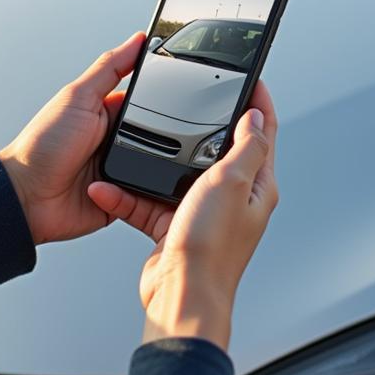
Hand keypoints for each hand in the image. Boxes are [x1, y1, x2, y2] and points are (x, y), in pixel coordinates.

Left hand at [0, 32, 144, 245]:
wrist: (26, 197)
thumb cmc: (42, 145)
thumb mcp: (78, 97)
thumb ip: (110, 68)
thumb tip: (137, 39)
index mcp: (109, 114)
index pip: (148, 101)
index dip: (162, 98)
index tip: (177, 94)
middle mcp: (118, 142)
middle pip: (159, 136)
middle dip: (161, 138)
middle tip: (137, 140)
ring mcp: (121, 172)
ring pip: (159, 168)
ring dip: (150, 167)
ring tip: (125, 166)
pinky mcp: (123, 200)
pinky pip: (147, 197)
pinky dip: (138, 193)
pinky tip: (119, 186)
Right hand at [88, 81, 278, 351]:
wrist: (181, 296)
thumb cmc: (212, 248)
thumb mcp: (233, 182)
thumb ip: (245, 146)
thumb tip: (255, 116)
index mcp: (257, 185)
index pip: (263, 132)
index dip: (258, 102)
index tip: (251, 78)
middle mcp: (232, 198)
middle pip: (217, 149)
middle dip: (199, 125)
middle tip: (187, 100)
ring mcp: (201, 212)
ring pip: (176, 173)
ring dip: (153, 162)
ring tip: (135, 143)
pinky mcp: (172, 227)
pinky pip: (148, 201)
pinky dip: (128, 194)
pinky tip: (110, 188)